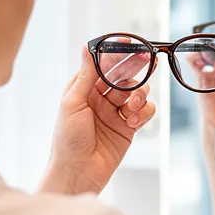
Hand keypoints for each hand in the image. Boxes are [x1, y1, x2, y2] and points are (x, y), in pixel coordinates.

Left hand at [43, 45, 156, 193]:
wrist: (78, 172)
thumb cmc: (67, 140)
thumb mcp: (72, 104)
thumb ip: (85, 76)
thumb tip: (86, 48)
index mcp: (84, 89)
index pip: (104, 64)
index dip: (116, 52)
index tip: (129, 42)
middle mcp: (101, 98)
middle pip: (124, 75)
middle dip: (135, 67)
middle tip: (148, 59)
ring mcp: (116, 112)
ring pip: (138, 91)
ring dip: (139, 95)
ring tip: (132, 107)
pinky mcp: (129, 127)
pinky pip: (145, 111)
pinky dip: (144, 112)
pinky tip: (133, 120)